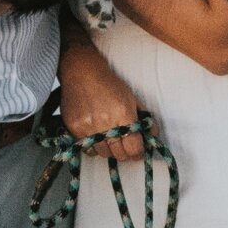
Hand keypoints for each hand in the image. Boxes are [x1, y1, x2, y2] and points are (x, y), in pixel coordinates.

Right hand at [58, 33, 149, 160]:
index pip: (134, 148)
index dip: (138, 153)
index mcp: (123, 114)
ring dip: (109, 150)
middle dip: (125, 153)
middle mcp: (106, 122)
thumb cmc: (109, 84)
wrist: (82, 72)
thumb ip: (144, 118)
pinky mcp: (74, 128)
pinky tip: (97, 136)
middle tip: (125, 147)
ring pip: (104, 154)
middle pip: (119, 155)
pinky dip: (94, 147)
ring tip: (110, 139)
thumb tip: (153, 135)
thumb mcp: (132, 98)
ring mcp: (88, 127)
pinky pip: (88, 149)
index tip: (138, 152)